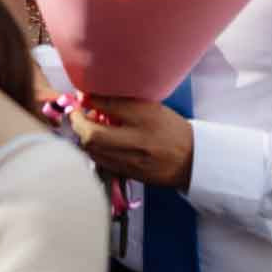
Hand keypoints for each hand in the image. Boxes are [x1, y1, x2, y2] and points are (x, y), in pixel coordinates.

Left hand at [67, 93, 194, 189]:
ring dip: (84, 137)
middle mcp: (138, 142)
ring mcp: (133, 162)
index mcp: (146, 119)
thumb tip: (91, 97)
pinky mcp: (131, 175)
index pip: (108, 106)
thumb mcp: (151, 108)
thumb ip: (121, 102)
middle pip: (92, 135)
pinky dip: (94, 150)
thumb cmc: (171, 129)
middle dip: (77, 123)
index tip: (82, 98)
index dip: (87, 102)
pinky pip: (102, 162)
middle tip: (77, 114)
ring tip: (87, 127)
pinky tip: (99, 142)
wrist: (194, 160)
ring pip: (93, 151)